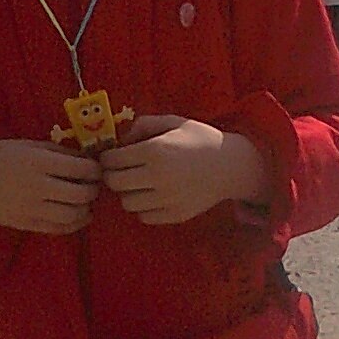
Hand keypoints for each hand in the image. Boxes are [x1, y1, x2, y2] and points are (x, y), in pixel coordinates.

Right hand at [0, 139, 101, 234]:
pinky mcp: (27, 225)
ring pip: (73, 215)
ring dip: (86, 209)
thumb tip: (85, 159)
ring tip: (85, 201)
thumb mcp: (26, 145)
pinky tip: (78, 215)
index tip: (95, 168)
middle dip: (94, 189)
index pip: (81, 169)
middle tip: (93, 184)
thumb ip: (56, 151)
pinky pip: (59, 229)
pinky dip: (75, 224)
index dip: (95, 169)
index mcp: (38, 162)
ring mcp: (32, 209)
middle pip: (81, 194)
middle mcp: (37, 187)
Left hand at [98, 115, 270, 225]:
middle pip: (114, 183)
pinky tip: (153, 195)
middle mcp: (158, 177)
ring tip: (138, 184)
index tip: (112, 156)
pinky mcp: (174, 215)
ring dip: (128, 193)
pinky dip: (144, 207)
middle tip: (121, 170)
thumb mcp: (173, 122)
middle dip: (112, 175)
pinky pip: (144, 216)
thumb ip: (143, 125)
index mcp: (155, 151)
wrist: (231, 165)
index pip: (112, 160)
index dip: (107, 157)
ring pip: (126, 203)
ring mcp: (166, 199)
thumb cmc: (200, 139)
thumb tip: (121, 141)